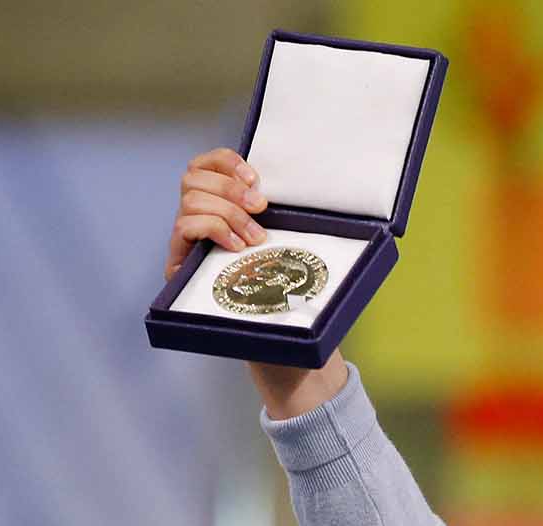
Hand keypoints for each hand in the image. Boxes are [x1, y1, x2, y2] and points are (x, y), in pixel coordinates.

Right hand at [166, 147, 347, 416]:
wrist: (278, 347)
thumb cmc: (291, 297)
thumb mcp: (296, 255)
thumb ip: (299, 228)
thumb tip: (363, 220)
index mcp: (219, 207)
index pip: (205, 165)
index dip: (225, 161)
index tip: (255, 176)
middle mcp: (197, 220)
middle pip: (192, 176)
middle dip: (229, 187)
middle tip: (260, 206)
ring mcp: (186, 243)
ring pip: (190, 199)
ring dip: (228, 212)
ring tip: (254, 238)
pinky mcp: (180, 265)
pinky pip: (185, 227)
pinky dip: (214, 229)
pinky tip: (237, 247)